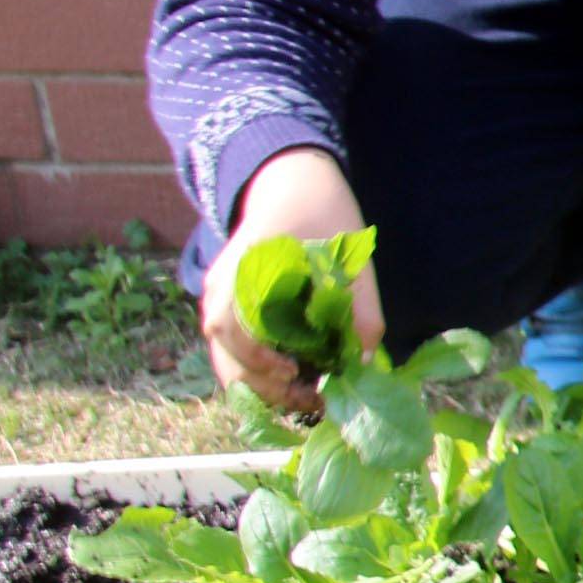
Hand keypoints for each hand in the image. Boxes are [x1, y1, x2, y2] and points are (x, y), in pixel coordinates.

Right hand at [200, 147, 379, 416]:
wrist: (293, 183)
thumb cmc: (324, 216)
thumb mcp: (352, 260)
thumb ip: (362, 310)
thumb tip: (363, 363)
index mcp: (244, 270)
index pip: (230, 326)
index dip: (258, 358)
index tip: (294, 372)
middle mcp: (220, 286)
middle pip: (224, 351)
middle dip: (263, 384)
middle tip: (311, 398)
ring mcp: (218, 296)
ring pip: (224, 355)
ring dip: (259, 383)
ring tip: (305, 396)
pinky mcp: (228, 305)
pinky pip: (231, 348)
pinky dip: (256, 371)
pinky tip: (293, 381)